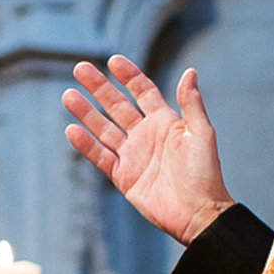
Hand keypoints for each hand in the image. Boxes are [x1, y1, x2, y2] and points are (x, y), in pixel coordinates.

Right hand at [63, 57, 234, 245]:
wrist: (198, 213)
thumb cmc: (204, 174)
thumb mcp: (201, 134)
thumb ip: (191, 104)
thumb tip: (190, 72)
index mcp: (165, 122)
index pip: (142, 92)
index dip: (128, 76)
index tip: (113, 60)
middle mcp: (146, 135)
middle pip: (116, 106)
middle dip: (98, 87)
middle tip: (79, 68)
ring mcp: (132, 156)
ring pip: (103, 129)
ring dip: (86, 112)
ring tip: (68, 96)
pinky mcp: (123, 177)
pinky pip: (101, 157)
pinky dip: (86, 145)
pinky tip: (72, 130)